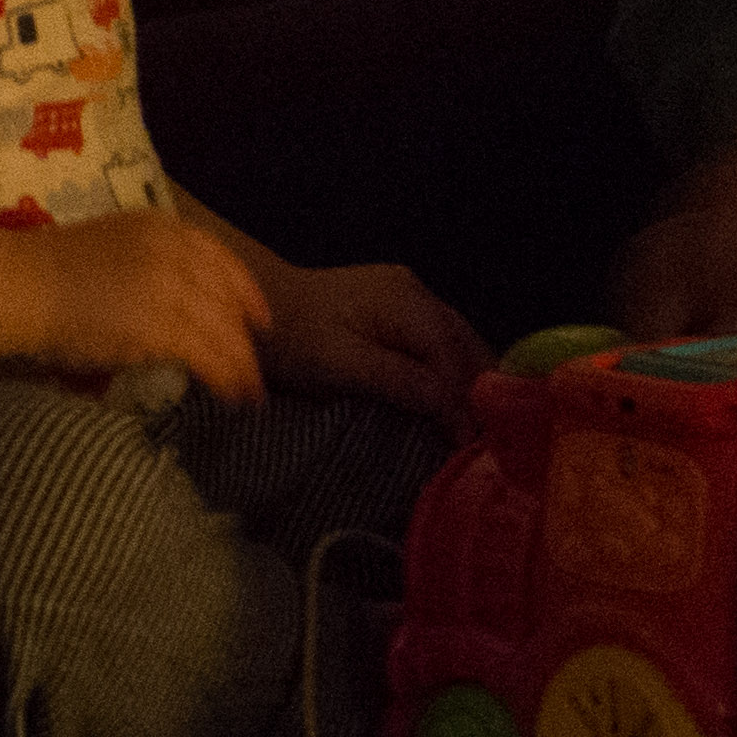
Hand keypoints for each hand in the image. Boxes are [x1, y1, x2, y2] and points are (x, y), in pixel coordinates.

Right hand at [34, 209, 275, 405]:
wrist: (20, 286)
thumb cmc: (48, 275)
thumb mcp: (112, 249)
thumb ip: (151, 267)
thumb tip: (177, 306)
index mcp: (162, 228)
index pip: (221, 260)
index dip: (246, 292)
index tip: (260, 319)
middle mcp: (174, 252)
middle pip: (225, 299)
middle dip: (243, 338)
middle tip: (254, 368)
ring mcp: (169, 287)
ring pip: (221, 330)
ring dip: (241, 366)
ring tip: (250, 393)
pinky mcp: (160, 325)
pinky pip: (206, 354)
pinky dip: (225, 377)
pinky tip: (232, 394)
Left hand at [249, 251, 490, 428]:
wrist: (252, 308)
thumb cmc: (289, 340)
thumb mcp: (338, 365)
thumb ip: (398, 380)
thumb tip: (452, 407)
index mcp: (405, 301)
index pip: (452, 355)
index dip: (465, 400)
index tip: (469, 444)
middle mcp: (418, 292)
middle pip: (467, 345)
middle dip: (480, 392)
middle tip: (484, 442)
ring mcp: (411, 296)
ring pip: (459, 343)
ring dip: (469, 384)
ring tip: (473, 429)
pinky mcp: (400, 309)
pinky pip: (440, 343)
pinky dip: (450, 373)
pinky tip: (450, 401)